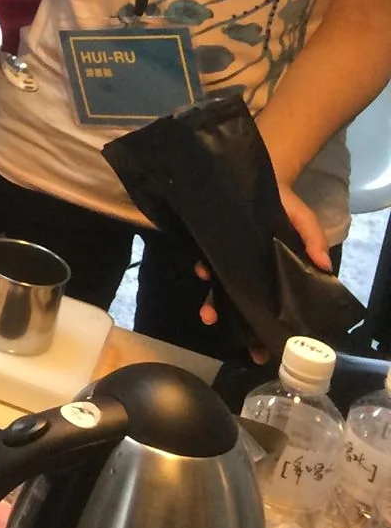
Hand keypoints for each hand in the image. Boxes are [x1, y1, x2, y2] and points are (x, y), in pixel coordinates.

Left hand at [194, 181, 329, 352]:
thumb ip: (313, 240)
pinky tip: (202, 271)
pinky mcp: (213, 242)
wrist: (257, 176)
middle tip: (233, 340)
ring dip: (212, 302)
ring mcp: (230, 257)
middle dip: (233, 321)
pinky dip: (204, 268)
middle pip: (239, 302)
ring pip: (219, 287)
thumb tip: (325, 266)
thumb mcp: (303, 220)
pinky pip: (206, 259)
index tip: (261, 351)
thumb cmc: (285, 203)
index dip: (262, 327)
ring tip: (209, 315)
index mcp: (273, 271)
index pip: (268, 304)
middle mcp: (249, 269)